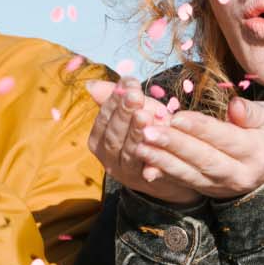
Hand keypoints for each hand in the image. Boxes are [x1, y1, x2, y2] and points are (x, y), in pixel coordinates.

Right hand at [85, 79, 202, 207]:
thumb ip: (116, 98)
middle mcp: (108, 158)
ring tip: (145, 115)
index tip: (129, 82)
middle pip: (112, 136)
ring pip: (127, 152)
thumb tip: (91, 84)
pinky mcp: (145, 182)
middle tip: (135, 96)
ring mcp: (126, 172)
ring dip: (135, 133)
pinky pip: (147, 170)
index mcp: (100, 139)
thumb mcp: (135, 111)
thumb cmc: (150, 131)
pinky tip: (155, 144)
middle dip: (123, 114)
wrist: (172, 163)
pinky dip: (150, 158)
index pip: (104, 117)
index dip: (115, 99)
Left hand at [133, 96, 263, 199]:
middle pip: (203, 159)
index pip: (225, 138)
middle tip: (148, 131)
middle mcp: (238, 173)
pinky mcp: (205, 189)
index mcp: (257, 152)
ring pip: (189, 174)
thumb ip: (254, 113)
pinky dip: (163, 173)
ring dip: (162, 160)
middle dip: (174, 145)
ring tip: (140, 146)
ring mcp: (220, 185)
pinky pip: (182, 182)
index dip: (201, 129)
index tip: (177, 117)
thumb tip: (235, 106)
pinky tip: (144, 164)